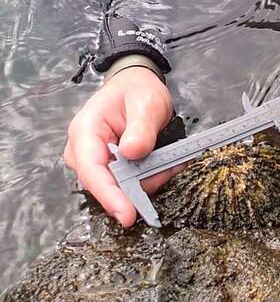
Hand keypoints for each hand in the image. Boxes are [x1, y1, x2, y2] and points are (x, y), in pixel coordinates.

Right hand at [64, 67, 181, 226]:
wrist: (136, 86)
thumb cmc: (137, 90)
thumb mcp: (146, 103)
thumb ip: (141, 128)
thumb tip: (132, 153)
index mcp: (86, 131)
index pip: (92, 170)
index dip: (110, 196)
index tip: (128, 215)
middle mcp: (84, 150)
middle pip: (108, 185)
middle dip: (142, 183)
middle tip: (171, 165)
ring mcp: (97, 162)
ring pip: (123, 187)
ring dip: (151, 178)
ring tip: (172, 158)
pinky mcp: (111, 169)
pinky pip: (132, 183)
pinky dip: (152, 176)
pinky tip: (167, 162)